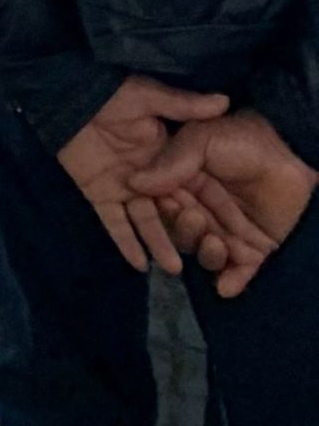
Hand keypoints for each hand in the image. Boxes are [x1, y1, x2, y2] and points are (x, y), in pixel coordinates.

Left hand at [58, 77, 230, 274]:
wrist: (66, 99)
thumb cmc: (110, 94)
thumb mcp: (148, 96)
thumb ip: (183, 104)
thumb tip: (224, 100)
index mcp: (163, 155)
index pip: (189, 184)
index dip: (206, 204)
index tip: (230, 229)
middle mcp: (147, 177)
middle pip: (170, 209)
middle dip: (186, 231)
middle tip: (205, 255)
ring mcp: (124, 189)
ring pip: (145, 221)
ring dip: (158, 243)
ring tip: (174, 267)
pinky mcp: (99, 196)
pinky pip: (114, 223)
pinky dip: (125, 242)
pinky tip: (139, 263)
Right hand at [130, 110, 318, 298]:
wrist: (292, 151)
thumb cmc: (243, 139)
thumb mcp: (201, 139)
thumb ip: (171, 162)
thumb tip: (133, 182)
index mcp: (185, 184)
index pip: (164, 205)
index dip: (161, 211)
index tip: (164, 204)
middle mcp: (204, 210)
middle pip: (182, 233)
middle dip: (184, 232)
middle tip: (194, 218)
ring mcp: (229, 232)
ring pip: (207, 254)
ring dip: (207, 255)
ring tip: (215, 243)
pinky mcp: (255, 251)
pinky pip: (240, 272)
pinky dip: (231, 282)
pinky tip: (226, 286)